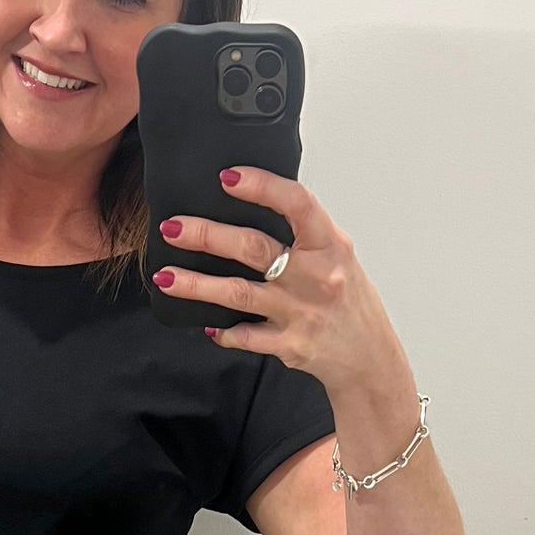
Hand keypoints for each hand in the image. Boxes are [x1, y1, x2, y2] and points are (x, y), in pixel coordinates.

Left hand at [154, 165, 412, 405]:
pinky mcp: (288, 345)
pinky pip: (245, 337)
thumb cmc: (349, 300)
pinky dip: (223, 332)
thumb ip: (304, 232)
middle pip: (254, 248)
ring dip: (197, 284)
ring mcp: (300, 313)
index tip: (227, 177)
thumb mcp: (338, 256)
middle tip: (172, 226)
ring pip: (238, 294)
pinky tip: (204, 324)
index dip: (262, 187)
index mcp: (330, 246)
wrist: (369, 358)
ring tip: (164, 276)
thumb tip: (257, 198)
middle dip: (207, 235)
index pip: (297, 204)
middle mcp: (315, 277)